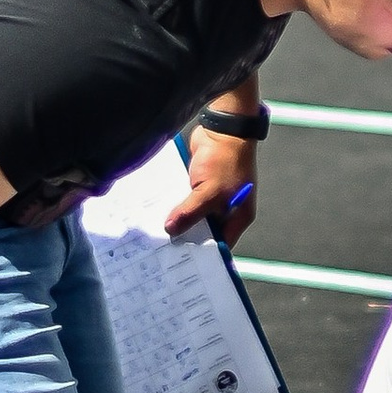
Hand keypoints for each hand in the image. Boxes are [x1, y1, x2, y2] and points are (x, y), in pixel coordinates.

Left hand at [165, 125, 255, 244]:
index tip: (182, 265)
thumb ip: (191, 212)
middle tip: (162, 252)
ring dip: (176, 220)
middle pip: (203, 232)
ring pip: (191, 216)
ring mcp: (211, 197)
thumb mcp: (210, 191)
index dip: (204, 256)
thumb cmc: (226, 159)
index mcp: (237, 216)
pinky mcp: (197, 185)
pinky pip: (183, 201)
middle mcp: (225, 209)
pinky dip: (172, 205)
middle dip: (185, 238)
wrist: (222, 127)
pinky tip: (154, 212)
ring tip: (154, 235)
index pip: (221, 245)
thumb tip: (171, 230)